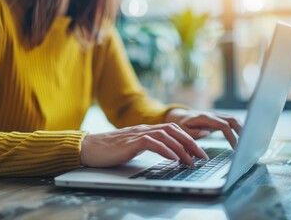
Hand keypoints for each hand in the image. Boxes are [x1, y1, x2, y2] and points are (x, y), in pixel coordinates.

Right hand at [80, 123, 206, 167]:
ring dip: (181, 149)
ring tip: (191, 161)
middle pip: (173, 130)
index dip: (187, 138)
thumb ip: (147, 146)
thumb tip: (164, 153)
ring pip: (166, 136)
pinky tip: (173, 158)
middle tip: (202, 156)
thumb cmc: (109, 150)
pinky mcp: (131, 142)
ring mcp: (137, 134)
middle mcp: (144, 129)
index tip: (198, 150)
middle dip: (190, 143)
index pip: (172, 129)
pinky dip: (165, 150)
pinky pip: (152, 143)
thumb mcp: (133, 147)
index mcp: (145, 130)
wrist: (89, 148)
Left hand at [165, 108, 242, 148]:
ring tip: (246, 142)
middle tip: (246, 144)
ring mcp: (216, 116)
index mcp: (204, 118)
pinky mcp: (217, 119)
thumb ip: (193, 133)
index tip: (235, 147)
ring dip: (242, 128)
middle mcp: (212, 115)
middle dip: (241, 131)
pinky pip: (231, 121)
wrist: (179, 116)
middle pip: (232, 119)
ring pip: (233, 119)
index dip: (231, 136)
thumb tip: (206, 133)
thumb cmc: (180, 125)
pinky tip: (242, 137)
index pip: (223, 125)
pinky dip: (238, 128)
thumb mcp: (182, 130)